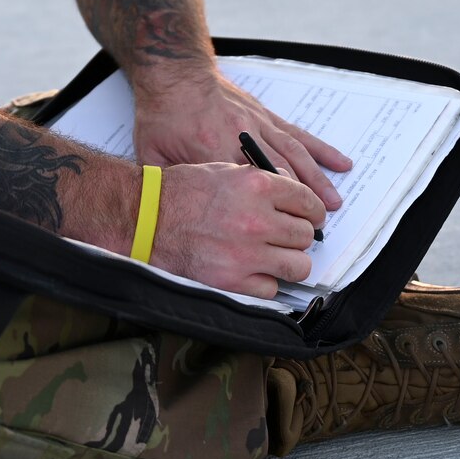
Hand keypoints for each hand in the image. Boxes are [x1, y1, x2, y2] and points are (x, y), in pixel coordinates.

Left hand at [132, 69, 351, 211]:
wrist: (173, 71)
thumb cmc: (161, 112)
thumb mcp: (152, 153)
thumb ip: (170, 184)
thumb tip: (176, 214)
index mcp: (215, 150)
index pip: (249, 188)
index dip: (270, 213)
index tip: (285, 234)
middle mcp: (243, 137)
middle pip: (280, 175)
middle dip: (301, 204)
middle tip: (317, 229)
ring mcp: (258, 124)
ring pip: (296, 155)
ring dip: (317, 181)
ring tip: (335, 203)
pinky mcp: (265, 115)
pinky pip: (298, 134)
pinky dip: (321, 149)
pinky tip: (341, 162)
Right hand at [151, 161, 327, 298]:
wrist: (147, 217)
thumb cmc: (181, 191)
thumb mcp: (226, 170)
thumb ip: (263, 181)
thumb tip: (291, 194)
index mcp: (257, 185)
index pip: (307, 201)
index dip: (312, 211)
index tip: (310, 217)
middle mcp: (257, 219)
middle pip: (305, 235)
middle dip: (299, 236)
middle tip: (287, 236)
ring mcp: (246, 252)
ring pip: (298, 266)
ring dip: (289, 262)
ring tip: (276, 257)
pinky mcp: (233, 280)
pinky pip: (271, 288)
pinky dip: (265, 282)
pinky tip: (252, 270)